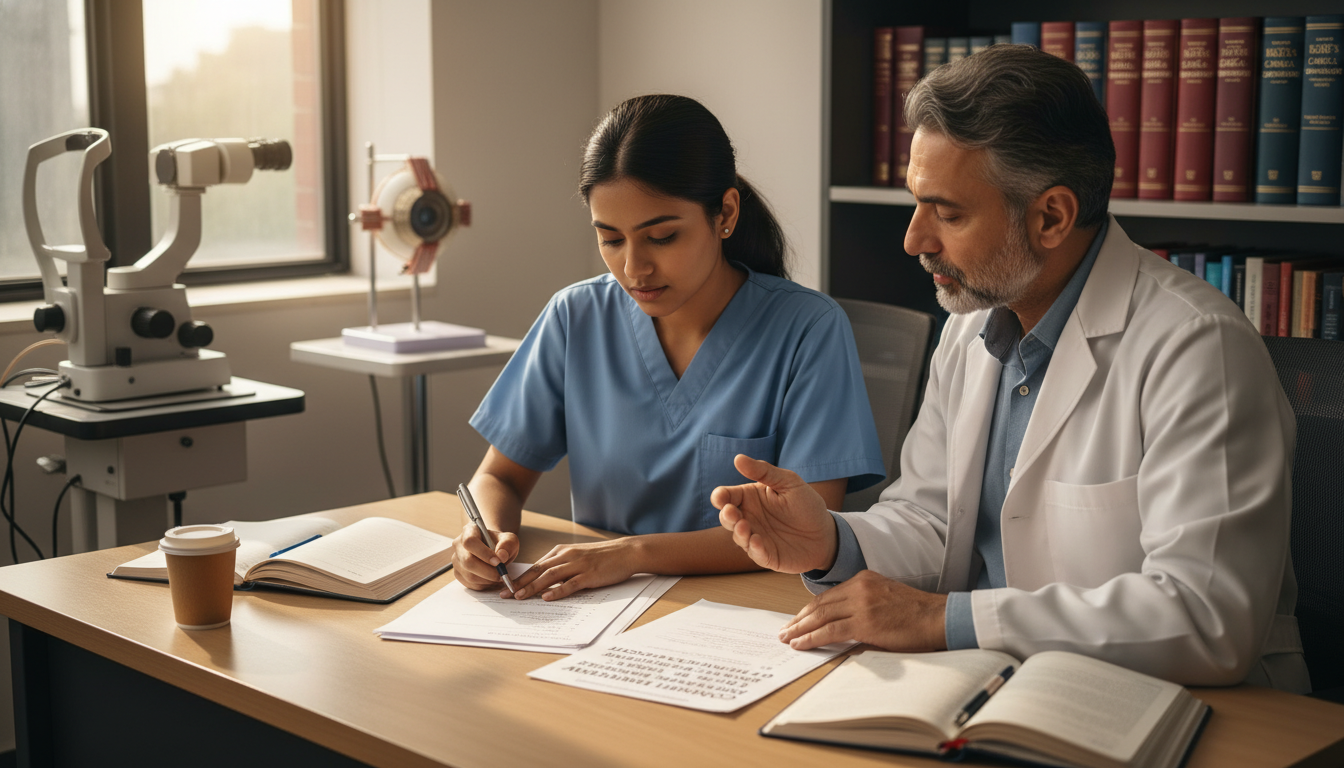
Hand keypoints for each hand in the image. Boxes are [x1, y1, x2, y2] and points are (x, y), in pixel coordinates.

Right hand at [451, 522, 518, 590]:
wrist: (493, 550)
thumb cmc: (500, 543)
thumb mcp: (509, 540)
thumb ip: (508, 545)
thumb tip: (501, 556)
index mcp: (469, 531)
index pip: (470, 541)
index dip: (483, 553)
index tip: (498, 562)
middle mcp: (458, 545)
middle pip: (467, 561)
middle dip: (487, 571)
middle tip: (501, 574)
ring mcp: (456, 560)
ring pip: (469, 575)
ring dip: (487, 580)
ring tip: (499, 577)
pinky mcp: (458, 573)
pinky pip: (469, 583)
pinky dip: (483, 585)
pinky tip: (492, 580)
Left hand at [504, 539, 638, 600]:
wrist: (625, 552)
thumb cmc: (602, 557)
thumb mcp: (577, 557)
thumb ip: (561, 567)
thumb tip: (544, 582)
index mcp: (562, 551)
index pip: (536, 566)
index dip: (520, 577)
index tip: (507, 586)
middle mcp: (567, 556)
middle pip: (538, 570)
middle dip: (520, 583)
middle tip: (506, 594)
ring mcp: (578, 565)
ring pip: (550, 576)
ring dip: (533, 587)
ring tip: (520, 596)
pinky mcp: (589, 574)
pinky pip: (570, 583)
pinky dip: (558, 590)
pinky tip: (547, 597)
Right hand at [712, 454, 835, 573]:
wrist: (826, 533)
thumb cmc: (806, 504)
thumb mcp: (788, 482)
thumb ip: (764, 471)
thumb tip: (738, 458)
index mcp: (750, 498)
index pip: (727, 496)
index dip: (720, 497)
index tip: (721, 497)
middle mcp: (748, 518)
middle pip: (727, 517)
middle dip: (726, 516)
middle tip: (731, 513)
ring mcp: (755, 537)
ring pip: (738, 537)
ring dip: (739, 533)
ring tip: (744, 527)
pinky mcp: (766, 555)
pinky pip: (755, 554)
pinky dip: (754, 549)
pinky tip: (757, 542)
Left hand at [779, 571, 946, 651]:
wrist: (937, 617)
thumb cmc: (916, 612)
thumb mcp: (885, 597)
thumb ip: (863, 603)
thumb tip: (842, 622)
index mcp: (863, 579)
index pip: (828, 595)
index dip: (809, 609)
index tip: (797, 619)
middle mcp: (859, 587)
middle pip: (820, 605)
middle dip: (799, 619)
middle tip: (784, 630)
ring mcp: (861, 604)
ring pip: (821, 617)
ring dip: (800, 629)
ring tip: (787, 638)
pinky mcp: (865, 623)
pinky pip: (830, 632)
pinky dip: (812, 639)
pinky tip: (801, 644)